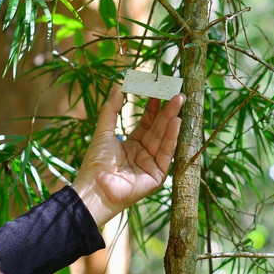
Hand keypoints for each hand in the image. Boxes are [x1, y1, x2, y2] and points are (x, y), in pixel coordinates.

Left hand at [71, 86, 183, 225]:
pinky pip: (166, 153)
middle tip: (176, 93)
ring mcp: (152, 165)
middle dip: (167, 111)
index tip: (159, 91)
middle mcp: (144, 154)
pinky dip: (172, 137)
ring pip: (164, 138)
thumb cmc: (96, 163)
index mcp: (132, 146)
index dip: (153, 108)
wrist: (94, 188)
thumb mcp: (103, 132)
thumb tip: (118, 86)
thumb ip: (110, 109)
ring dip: (172, 120)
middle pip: (158, 129)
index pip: (147, 124)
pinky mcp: (158, 176)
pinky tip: (176, 121)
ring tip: (178, 101)